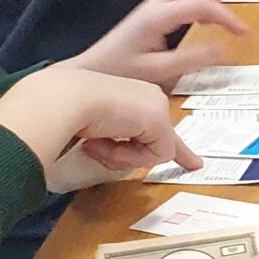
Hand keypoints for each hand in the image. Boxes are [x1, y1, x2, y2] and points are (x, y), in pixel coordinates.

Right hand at [0, 64, 198, 187]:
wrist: (63, 98)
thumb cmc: (65, 110)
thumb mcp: (92, 127)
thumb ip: (111, 141)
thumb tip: (128, 161)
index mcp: (134, 93)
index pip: (159, 126)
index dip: (178, 149)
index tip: (195, 165)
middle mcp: (150, 97)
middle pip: (157, 142)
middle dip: (126, 156)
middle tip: (93, 145)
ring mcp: (157, 107)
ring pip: (151, 153)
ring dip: (119, 155)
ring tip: (95, 141)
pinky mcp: (159, 121)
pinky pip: (152, 158)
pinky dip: (126, 157)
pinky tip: (106, 140)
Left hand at [71, 0, 250, 90]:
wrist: (88, 75)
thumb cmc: (119, 75)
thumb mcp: (158, 73)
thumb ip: (191, 59)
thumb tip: (223, 48)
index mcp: (157, 18)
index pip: (200, 5)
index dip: (226, 16)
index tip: (243, 33)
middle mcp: (154, 6)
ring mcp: (149, 7)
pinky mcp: (147, 14)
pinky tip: (206, 11)